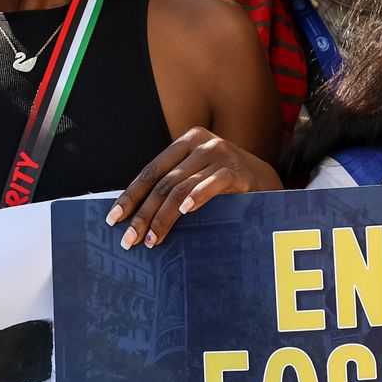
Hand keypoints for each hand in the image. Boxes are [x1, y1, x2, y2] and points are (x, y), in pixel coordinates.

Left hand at [108, 127, 282, 248]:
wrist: (267, 182)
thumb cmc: (224, 184)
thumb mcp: (197, 176)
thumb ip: (172, 185)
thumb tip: (132, 216)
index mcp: (186, 141)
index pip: (151, 171)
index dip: (131, 196)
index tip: (113, 220)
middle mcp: (202, 144)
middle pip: (163, 183)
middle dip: (143, 214)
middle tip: (130, 240)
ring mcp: (221, 155)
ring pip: (181, 188)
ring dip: (163, 217)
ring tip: (152, 240)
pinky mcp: (237, 171)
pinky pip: (212, 185)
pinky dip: (196, 197)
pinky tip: (185, 212)